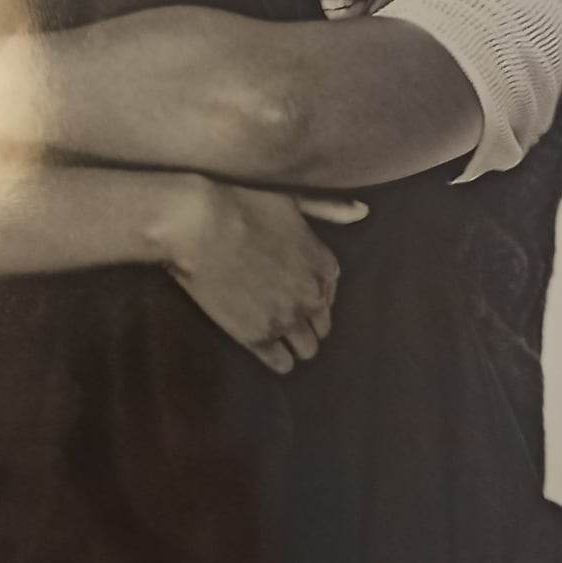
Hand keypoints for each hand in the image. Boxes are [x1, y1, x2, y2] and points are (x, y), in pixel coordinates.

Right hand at [165, 178, 366, 373]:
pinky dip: (278, 360)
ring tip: (277, 336)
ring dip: (295, 344)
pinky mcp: (257, 337)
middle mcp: (312, 297)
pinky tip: (268, 351)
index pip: (331, 297)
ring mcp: (286, 320)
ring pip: (306, 349)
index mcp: (324, 266)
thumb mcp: (293, 199)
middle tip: (283, 316)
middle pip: (321, 327)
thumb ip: (329, 209)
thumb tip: (362, 211)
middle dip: (306, 323)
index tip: (295, 294)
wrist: (198, 225)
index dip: (313, 297)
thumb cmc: (242, 204)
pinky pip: (281, 364)